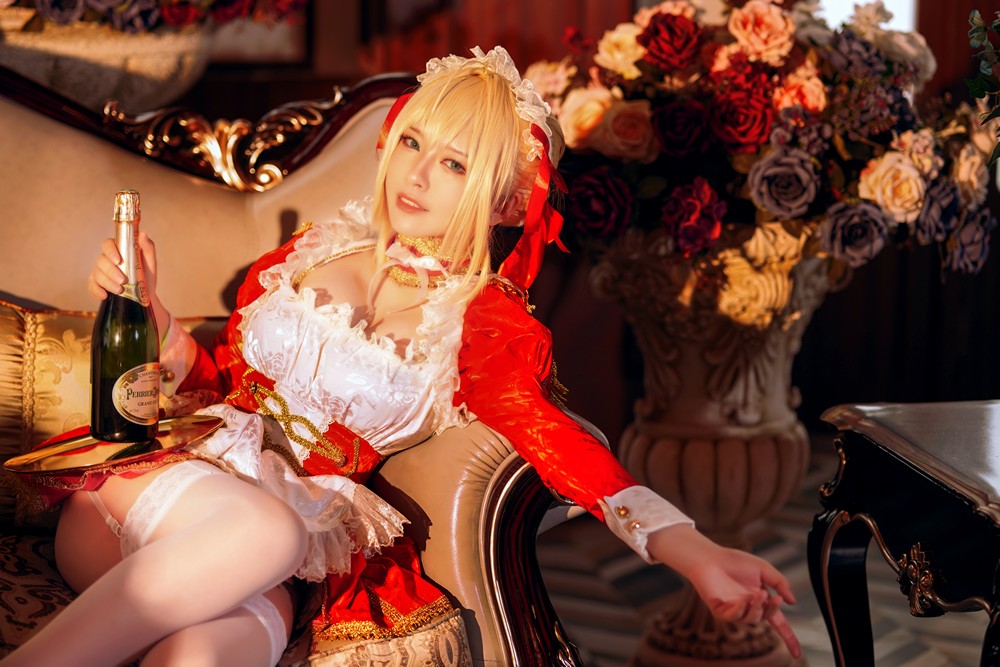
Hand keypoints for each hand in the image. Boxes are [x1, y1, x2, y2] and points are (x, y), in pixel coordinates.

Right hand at [87, 232, 168, 335]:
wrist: (145, 295)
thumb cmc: (146, 275)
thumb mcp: (150, 262)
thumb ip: (147, 247)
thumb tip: (143, 234)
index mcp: (118, 250)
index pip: (107, 244)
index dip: (110, 251)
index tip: (118, 260)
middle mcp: (106, 259)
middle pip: (101, 261)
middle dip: (111, 271)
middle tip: (122, 280)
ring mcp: (100, 272)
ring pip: (96, 274)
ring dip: (107, 283)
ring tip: (120, 290)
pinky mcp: (97, 284)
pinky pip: (91, 286)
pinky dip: (96, 291)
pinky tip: (105, 295)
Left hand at [685, 546, 800, 658]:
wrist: (710, 557)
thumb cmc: (735, 561)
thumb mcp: (764, 569)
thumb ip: (780, 583)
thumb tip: (792, 602)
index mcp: (761, 600)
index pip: (778, 622)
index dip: (788, 638)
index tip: (797, 654)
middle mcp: (748, 608)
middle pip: (765, 618)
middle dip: (772, 610)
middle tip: (775, 598)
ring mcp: (734, 611)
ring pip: (751, 619)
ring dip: (758, 608)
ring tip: (759, 593)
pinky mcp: (720, 611)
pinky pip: (734, 617)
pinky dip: (741, 609)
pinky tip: (744, 598)